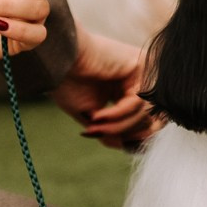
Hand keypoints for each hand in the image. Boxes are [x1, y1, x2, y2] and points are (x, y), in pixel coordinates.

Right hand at [54, 26, 157, 150]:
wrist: (54, 59)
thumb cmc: (67, 83)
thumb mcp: (93, 116)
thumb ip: (112, 131)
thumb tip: (128, 147)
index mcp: (127, 89)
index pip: (146, 120)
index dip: (135, 138)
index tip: (114, 144)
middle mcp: (138, 79)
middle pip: (151, 118)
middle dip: (129, 134)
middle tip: (105, 139)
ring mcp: (141, 71)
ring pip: (144, 112)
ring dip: (117, 127)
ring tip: (93, 126)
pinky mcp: (139, 65)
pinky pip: (136, 101)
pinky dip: (116, 115)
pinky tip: (96, 116)